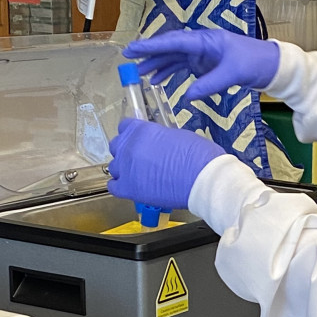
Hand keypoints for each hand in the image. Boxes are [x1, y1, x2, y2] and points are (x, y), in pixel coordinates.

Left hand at [107, 119, 223, 210]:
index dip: (133, 133)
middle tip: (142, 156)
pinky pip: (113, 186)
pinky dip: (121, 185)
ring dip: (125, 168)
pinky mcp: (128, 189)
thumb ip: (159, 138)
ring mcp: (126, 169)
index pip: (125, 126)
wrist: (202, 178)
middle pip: (116, 146)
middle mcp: (128, 148)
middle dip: (127, 150)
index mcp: (141, 130)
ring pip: (114, 166)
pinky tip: (134, 185)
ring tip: (140, 173)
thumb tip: (156, 144)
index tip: (141, 138)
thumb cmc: (198, 154)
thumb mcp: (177, 135)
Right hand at [123, 28, 279, 100]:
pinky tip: (158, 81)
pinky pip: (182, 66)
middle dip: (149, 54)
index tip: (132, 49)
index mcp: (206, 40)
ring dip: (157, 65)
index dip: (151, 46)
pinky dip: (170, 72)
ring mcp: (203, 54)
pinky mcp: (206, 64)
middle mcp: (201, 44)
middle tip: (128, 60)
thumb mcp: (233, 73)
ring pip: (174, 57)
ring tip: (140, 75)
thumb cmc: (254, 62)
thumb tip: (187, 96)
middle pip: (170, 47)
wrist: (271, 66)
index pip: (173, 42)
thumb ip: (209, 84)